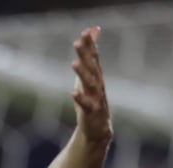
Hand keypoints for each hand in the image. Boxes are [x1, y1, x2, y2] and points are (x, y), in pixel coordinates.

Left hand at [72, 27, 112, 143]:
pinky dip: (80, 99)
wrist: (98, 129)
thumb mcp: (88, 78)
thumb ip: (88, 57)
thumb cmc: (91, 100)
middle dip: (86, 55)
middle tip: (78, 42)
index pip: (94, 58)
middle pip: (92, 68)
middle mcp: (98, 86)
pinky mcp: (92, 113)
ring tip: (74, 63)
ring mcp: (96, 99)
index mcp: (96, 78)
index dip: (90, 45)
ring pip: (90, 85)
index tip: (85, 32)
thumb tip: (92, 32)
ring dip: (83, 74)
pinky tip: (73, 93)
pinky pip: (86, 105)